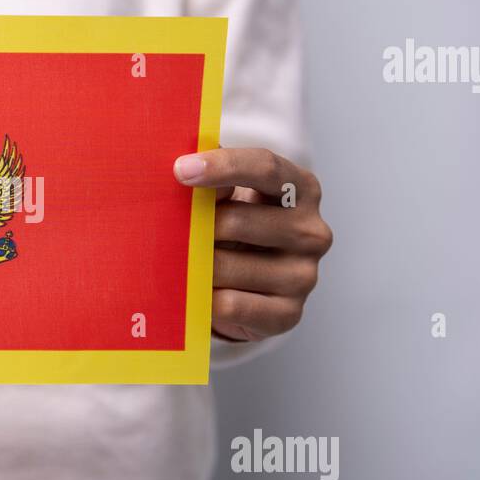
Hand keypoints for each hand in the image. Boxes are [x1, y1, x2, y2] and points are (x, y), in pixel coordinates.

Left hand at [174, 148, 331, 342]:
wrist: (252, 289)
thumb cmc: (238, 231)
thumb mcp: (231, 199)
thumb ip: (215, 184)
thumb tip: (187, 173)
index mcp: (301, 190)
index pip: (265, 168)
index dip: (222, 166)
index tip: (180, 170)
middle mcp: (312, 232)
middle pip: (237, 220)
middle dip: (196, 227)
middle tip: (168, 233)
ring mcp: (303, 275)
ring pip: (226, 266)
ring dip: (194, 266)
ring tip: (180, 265)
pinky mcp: (288, 313)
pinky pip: (229, 305)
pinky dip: (202, 299)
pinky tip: (195, 293)